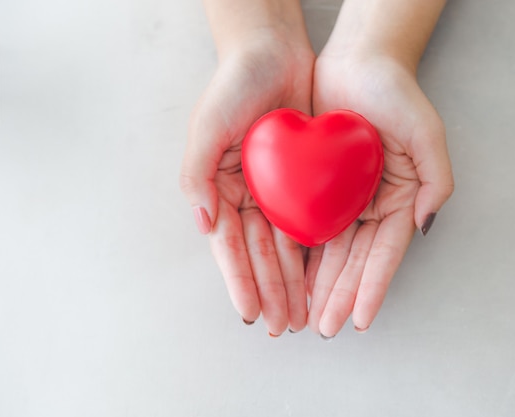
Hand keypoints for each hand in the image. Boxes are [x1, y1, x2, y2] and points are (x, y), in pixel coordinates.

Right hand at [180, 31, 314, 335]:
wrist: (273, 51)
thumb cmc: (234, 84)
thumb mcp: (207, 126)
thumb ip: (197, 173)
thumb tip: (202, 222)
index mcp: (220, 187)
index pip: (230, 245)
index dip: (239, 280)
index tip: (250, 313)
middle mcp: (247, 193)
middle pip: (259, 252)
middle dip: (269, 291)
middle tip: (281, 326)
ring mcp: (275, 189)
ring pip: (284, 244)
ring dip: (291, 281)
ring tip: (300, 313)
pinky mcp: (302, 179)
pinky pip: (308, 220)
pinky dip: (312, 250)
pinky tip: (317, 276)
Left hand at [306, 51, 453, 337]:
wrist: (357, 60)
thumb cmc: (395, 92)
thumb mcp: (427, 133)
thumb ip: (436, 180)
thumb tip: (424, 225)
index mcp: (400, 197)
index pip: (386, 252)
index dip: (373, 287)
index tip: (362, 319)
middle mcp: (373, 203)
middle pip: (355, 259)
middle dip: (342, 295)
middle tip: (328, 327)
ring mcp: (345, 197)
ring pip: (331, 250)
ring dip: (321, 283)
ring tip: (309, 314)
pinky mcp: (319, 185)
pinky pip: (310, 224)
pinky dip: (303, 253)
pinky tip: (294, 276)